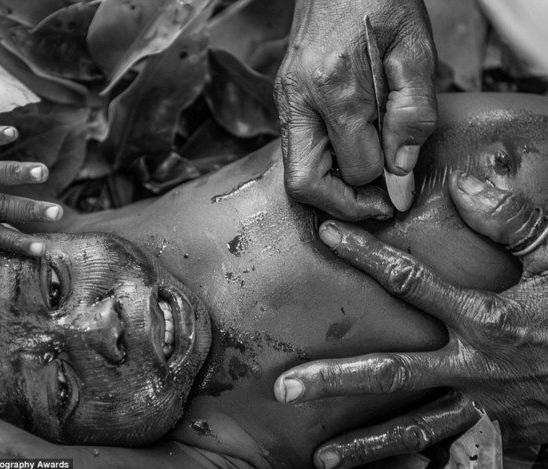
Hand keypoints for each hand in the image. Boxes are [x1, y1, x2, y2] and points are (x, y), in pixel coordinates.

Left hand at [273, 171, 547, 467]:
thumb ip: (515, 223)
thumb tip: (464, 186)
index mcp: (486, 319)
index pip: (410, 280)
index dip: (366, 253)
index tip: (327, 235)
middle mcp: (475, 368)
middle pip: (392, 373)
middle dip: (335, 379)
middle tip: (286, 389)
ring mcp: (488, 409)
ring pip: (416, 430)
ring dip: (368, 445)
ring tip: (322, 458)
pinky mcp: (506, 437)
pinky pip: (456, 454)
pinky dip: (420, 466)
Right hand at [274, 0, 436, 219]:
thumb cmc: (382, 1)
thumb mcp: (415, 50)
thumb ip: (413, 114)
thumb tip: (400, 171)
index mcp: (335, 86)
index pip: (356, 166)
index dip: (384, 184)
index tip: (401, 185)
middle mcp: (299, 99)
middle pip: (304, 184)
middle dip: (343, 204)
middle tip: (375, 204)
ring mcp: (285, 101)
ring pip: (295, 173)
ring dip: (330, 189)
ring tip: (365, 182)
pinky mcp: (283, 101)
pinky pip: (296, 152)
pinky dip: (322, 167)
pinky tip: (349, 154)